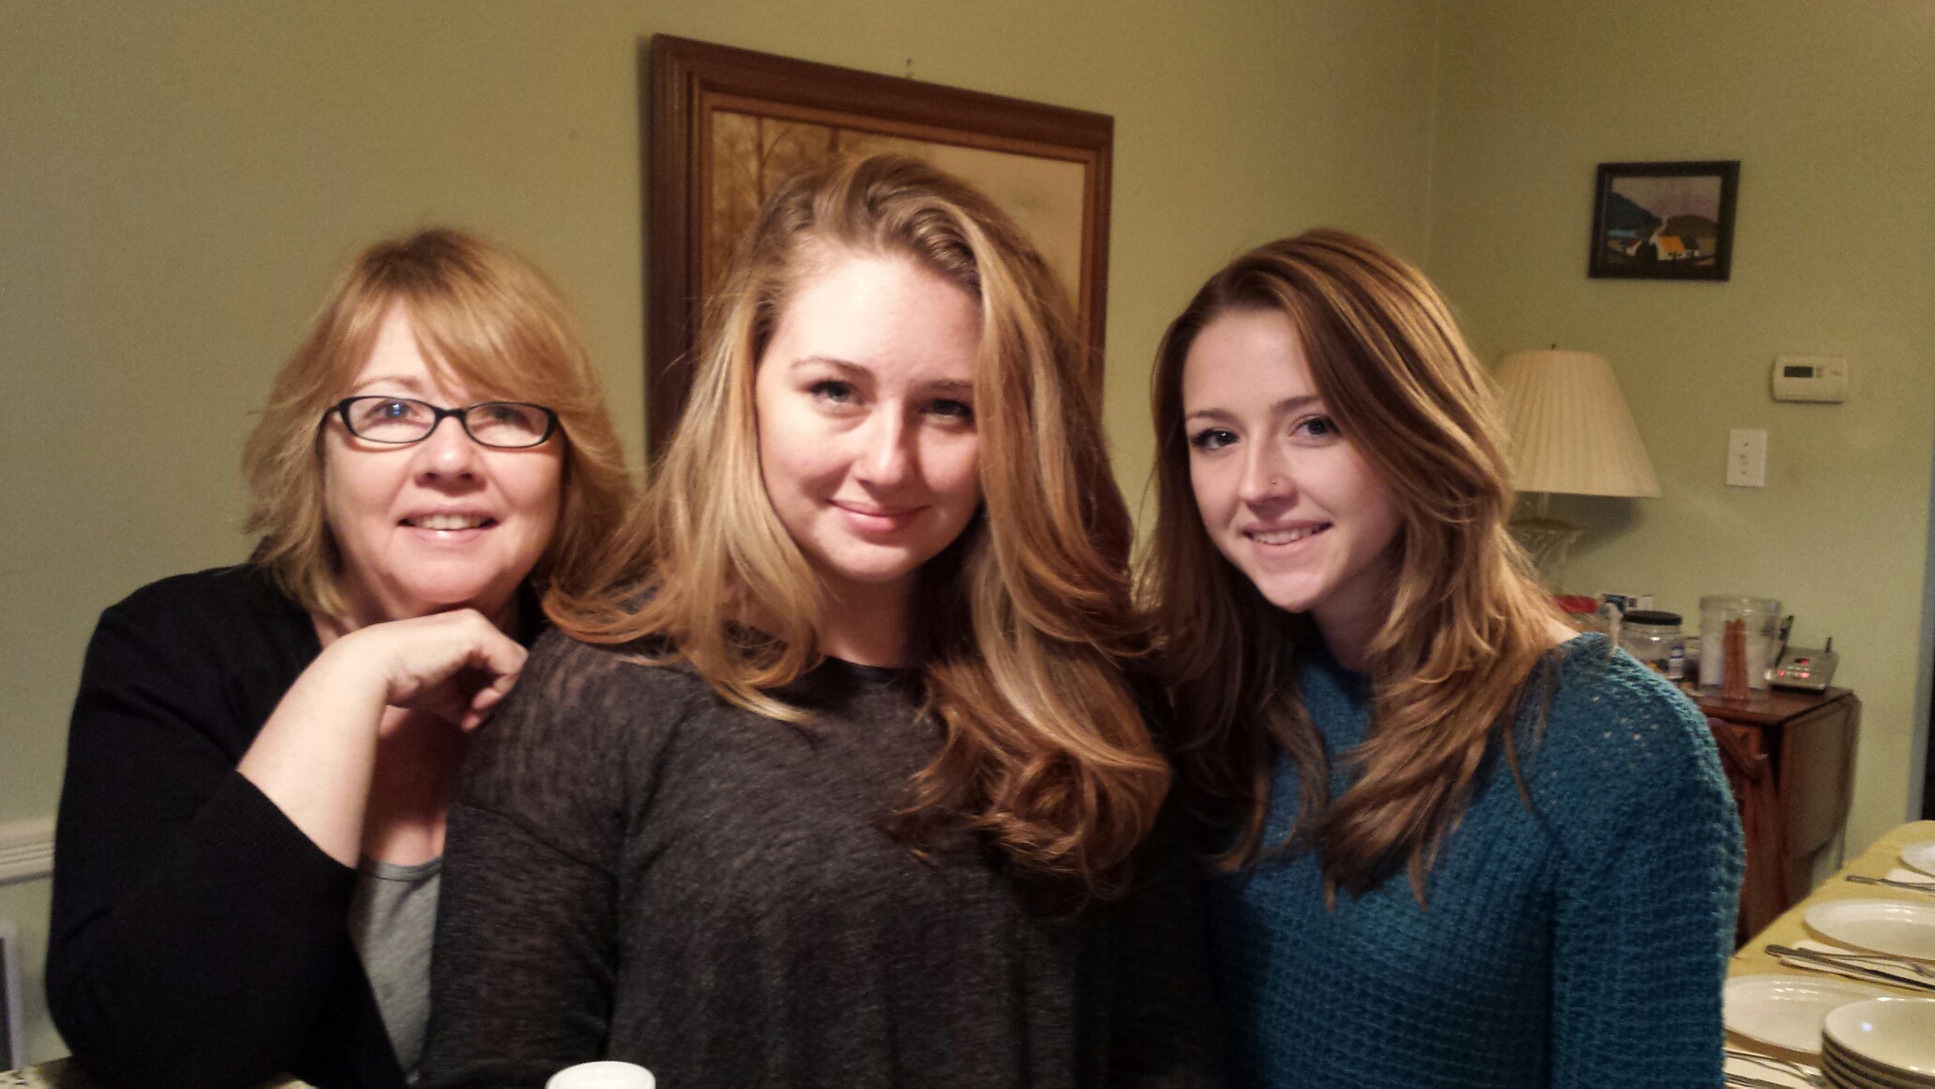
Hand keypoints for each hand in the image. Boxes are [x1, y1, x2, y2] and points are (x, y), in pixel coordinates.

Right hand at [331, 610, 528, 729]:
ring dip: (499, 694)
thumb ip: (461, 701)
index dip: (492, 692)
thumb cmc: (398, 681)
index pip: (498, 662)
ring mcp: (476, 625)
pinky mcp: (477, 634)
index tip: (469, 716)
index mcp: (464, 633)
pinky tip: (476, 704)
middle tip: (475, 716)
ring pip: (515, 663)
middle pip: (510, 662)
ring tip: (474, 712)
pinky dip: (500, 690)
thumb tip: (475, 721)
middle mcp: (474, 623)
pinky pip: (512, 665)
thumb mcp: (438, 694)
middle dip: (498, 694)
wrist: (370, 671)